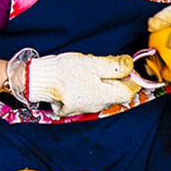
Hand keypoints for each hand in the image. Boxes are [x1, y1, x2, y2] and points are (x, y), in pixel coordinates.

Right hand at [9, 50, 140, 116]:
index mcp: (105, 96)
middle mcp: (98, 106)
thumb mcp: (92, 63)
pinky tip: (81, 77)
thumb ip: (115, 65)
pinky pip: (91, 95)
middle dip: (116, 77)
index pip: (130, 90)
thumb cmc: (63, 72)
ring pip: (104, 92)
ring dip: (102, 80)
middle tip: (104, 64)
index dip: (133, 77)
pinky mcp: (77, 106)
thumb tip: (131, 65)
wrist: (38, 80)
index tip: (130, 67)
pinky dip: (90, 85)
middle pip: (117, 92)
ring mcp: (87, 107)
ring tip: (89, 68)